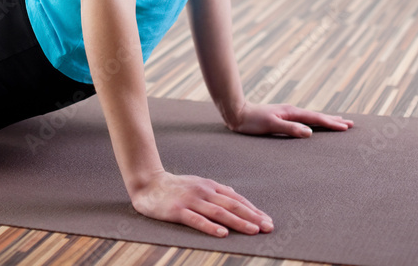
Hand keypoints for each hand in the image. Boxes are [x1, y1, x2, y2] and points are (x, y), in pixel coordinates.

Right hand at [129, 169, 273, 237]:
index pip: (236, 199)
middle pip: (232, 205)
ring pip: (219, 212)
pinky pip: (197, 220)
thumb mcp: (199, 184)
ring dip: (238, 222)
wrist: (149, 184)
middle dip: (252, 217)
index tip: (268, 220)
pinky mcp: (179, 210)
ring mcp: (192, 200)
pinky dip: (211, 227)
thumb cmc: (176, 187)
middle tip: (268, 227)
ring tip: (253, 231)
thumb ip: (216, 190)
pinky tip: (222, 233)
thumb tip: (235, 195)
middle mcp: (204, 191)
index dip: (253, 210)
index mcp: (210, 186)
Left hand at [225, 100, 353, 135]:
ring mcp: (288, 113)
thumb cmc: (252, 121)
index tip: (346, 126)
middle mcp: (292, 111)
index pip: (316, 119)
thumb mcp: (270, 125)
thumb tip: (310, 132)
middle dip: (334, 120)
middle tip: (350, 123)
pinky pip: (304, 119)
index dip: (332, 123)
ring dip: (326, 120)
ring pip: (312, 117)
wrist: (237, 112)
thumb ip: (290, 128)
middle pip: (317, 116)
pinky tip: (314, 124)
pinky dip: (314, 121)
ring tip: (337, 121)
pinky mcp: (283, 117)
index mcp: (292, 113)